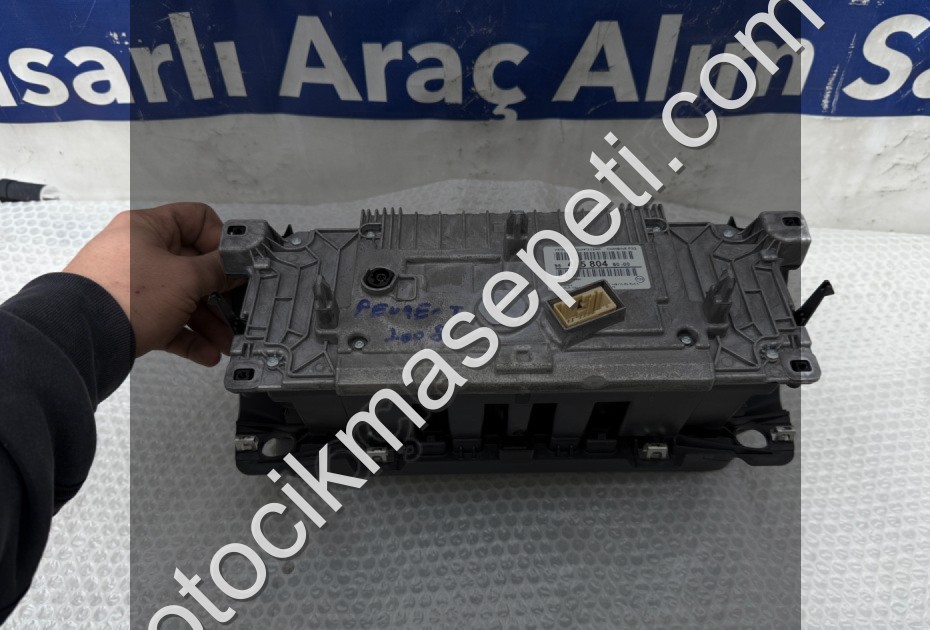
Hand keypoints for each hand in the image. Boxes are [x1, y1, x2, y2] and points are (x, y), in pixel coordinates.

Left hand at [64, 203, 236, 365]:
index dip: (221, 241)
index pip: (196, 219)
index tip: (237, 265)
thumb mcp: (187, 278)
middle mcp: (138, 252)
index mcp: (147, 228)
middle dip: (220, 292)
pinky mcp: (128, 314)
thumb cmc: (124, 297)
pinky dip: (188, 336)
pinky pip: (166, 321)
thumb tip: (236, 266)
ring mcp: (131, 284)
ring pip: (181, 297)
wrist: (80, 338)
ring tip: (226, 341)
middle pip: (192, 265)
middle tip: (238, 308)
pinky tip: (207, 352)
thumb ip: (219, 269)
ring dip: (208, 321)